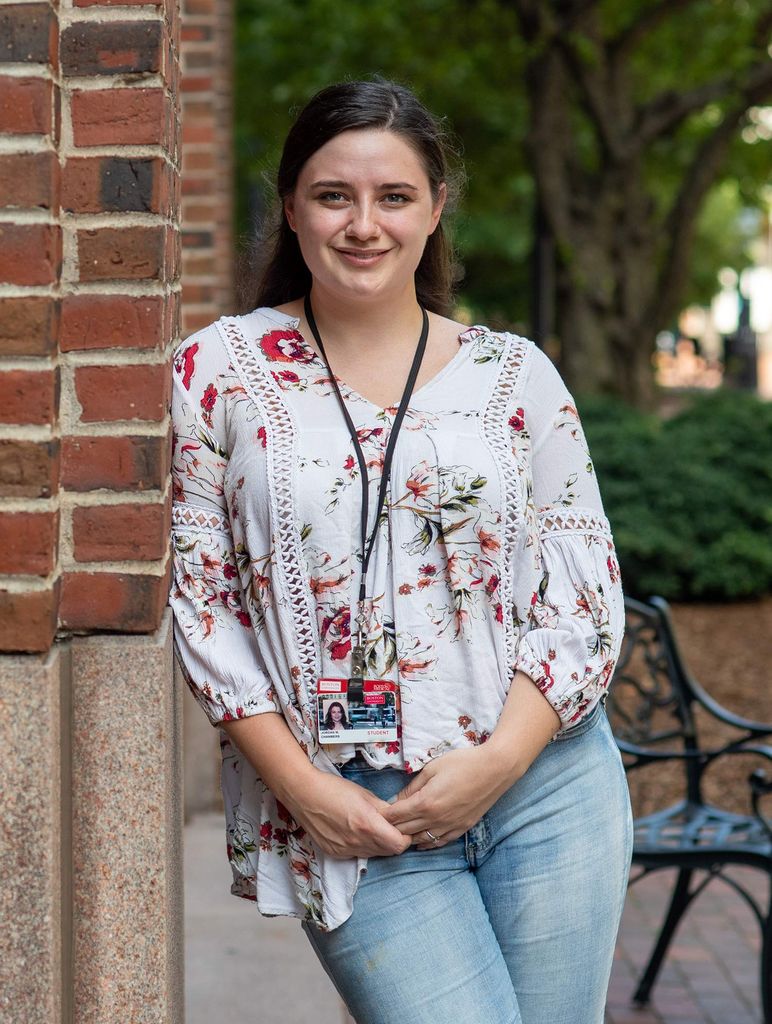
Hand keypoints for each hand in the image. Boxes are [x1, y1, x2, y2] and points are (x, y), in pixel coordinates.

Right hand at [284, 770, 412, 859]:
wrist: (303, 794)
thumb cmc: (334, 789)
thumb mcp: (365, 795)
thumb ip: (384, 809)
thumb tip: (398, 817)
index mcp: (368, 825)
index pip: (398, 845)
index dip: (405, 838)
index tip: (404, 828)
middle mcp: (357, 842)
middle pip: (388, 852)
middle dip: (394, 841)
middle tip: (391, 826)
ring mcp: (344, 850)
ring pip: (373, 854)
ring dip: (378, 844)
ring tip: (372, 827)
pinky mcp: (334, 853)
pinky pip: (357, 854)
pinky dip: (362, 846)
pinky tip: (356, 831)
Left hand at [381, 746, 520, 849]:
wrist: (494, 770)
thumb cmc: (463, 763)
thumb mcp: (432, 768)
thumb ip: (413, 786)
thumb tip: (398, 799)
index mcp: (426, 802)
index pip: (396, 816)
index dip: (384, 816)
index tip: (374, 814)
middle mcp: (435, 819)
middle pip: (406, 830)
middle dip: (391, 828)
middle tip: (381, 826)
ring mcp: (449, 826)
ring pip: (421, 840)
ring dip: (408, 838)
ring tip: (398, 834)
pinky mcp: (461, 828)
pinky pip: (439, 842)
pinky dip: (426, 843)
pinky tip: (420, 842)